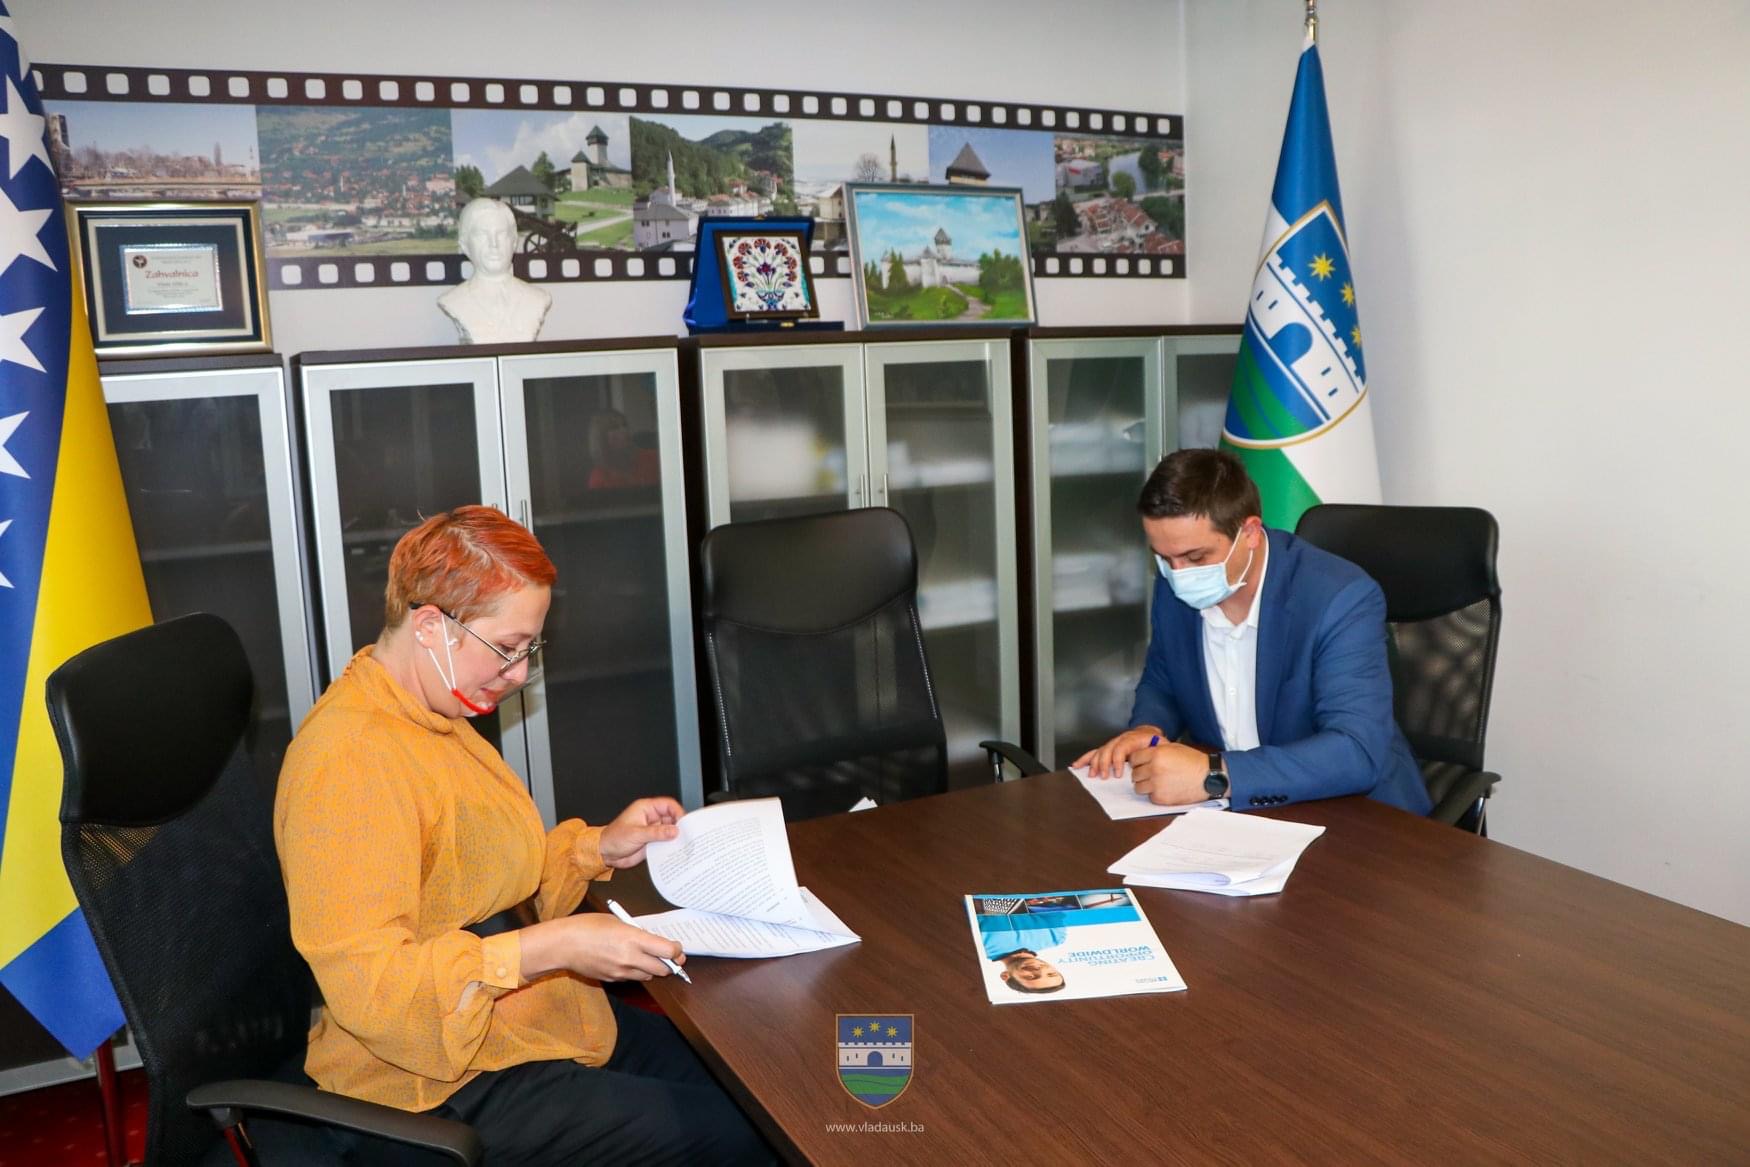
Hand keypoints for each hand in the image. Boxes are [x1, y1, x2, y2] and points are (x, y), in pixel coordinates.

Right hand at [520, 913, 685, 981]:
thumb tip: (652, 941)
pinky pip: (632, 978)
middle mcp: (630, 959)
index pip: (668, 951)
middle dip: (669, 963)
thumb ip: (637, 933)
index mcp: (633, 939)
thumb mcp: (617, 922)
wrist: (563, 944)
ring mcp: (621, 972)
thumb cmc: (587, 926)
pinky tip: (627, 961)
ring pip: (648, 976)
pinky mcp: (612, 980)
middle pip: (663, 969)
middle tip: (668, 956)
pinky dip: (635, 972)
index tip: (677, 948)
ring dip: (652, 969)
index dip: (677, 950)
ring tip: (646, 957)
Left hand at [599, 797, 683, 868]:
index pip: (667, 805)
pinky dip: (670, 846)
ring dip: (675, 837)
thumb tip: (674, 831)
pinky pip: (665, 841)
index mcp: (646, 809)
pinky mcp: (652, 841)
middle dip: (679, 825)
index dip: (678, 812)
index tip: (684, 823)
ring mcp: (652, 830)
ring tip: (683, 844)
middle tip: (686, 835)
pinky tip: (674, 851)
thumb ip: (656, 833)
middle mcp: (651, 818)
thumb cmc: (614, 838)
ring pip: (670, 830)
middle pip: (672, 817)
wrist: (605, 853)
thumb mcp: (636, 834)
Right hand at [1073, 725, 1164, 779]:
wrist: (1149, 733)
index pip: (1121, 748)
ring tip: (1092, 774)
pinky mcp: (1108, 748)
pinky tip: (1077, 765)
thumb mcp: (1160, 746)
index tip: (1117, 774)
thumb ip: (1156, 753)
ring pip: (1100, 751)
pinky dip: (1085, 759)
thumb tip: (1149, 762)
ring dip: (1094, 763)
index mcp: (1133, 738)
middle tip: (1104, 777)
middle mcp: (1120, 739)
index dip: (1117, 761)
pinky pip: (1095, 752)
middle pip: (1107, 749)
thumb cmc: (1155, 743)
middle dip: (1104, 764)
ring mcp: (1113, 743)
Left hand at [1129, 741, 1208, 804]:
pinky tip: (1165, 789)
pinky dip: (1155, 794)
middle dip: (1141, 773)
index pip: (1134, 758)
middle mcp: (1154, 769)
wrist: (1209, 777)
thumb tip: (1141, 753)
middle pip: (1135, 774)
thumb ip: (1156, 750)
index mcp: (1157, 754)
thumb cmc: (1194, 761)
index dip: (1138, 761)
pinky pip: (1149, 796)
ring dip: (1145, 785)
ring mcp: (1157, 784)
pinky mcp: (1161, 798)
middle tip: (1151, 774)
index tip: (1142, 763)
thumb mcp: (1173, 748)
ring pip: (1138, 787)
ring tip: (1157, 782)